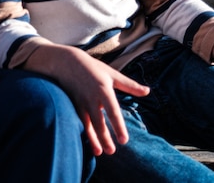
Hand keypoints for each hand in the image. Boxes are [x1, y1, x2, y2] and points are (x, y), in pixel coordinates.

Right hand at [26, 44, 149, 155]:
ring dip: (93, 139)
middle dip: (105, 138)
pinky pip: (78, 122)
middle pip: (99, 122)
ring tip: (100, 152)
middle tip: (112, 151)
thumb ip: (129, 85)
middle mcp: (91, 98)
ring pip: (87, 125)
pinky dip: (83, 133)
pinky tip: (88, 143)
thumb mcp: (112, 74)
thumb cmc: (93, 68)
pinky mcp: (72, 105)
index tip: (124, 141)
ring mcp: (80, 103)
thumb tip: (148, 91)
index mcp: (104, 90)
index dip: (118, 127)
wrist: (65, 62)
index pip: (113, 111)